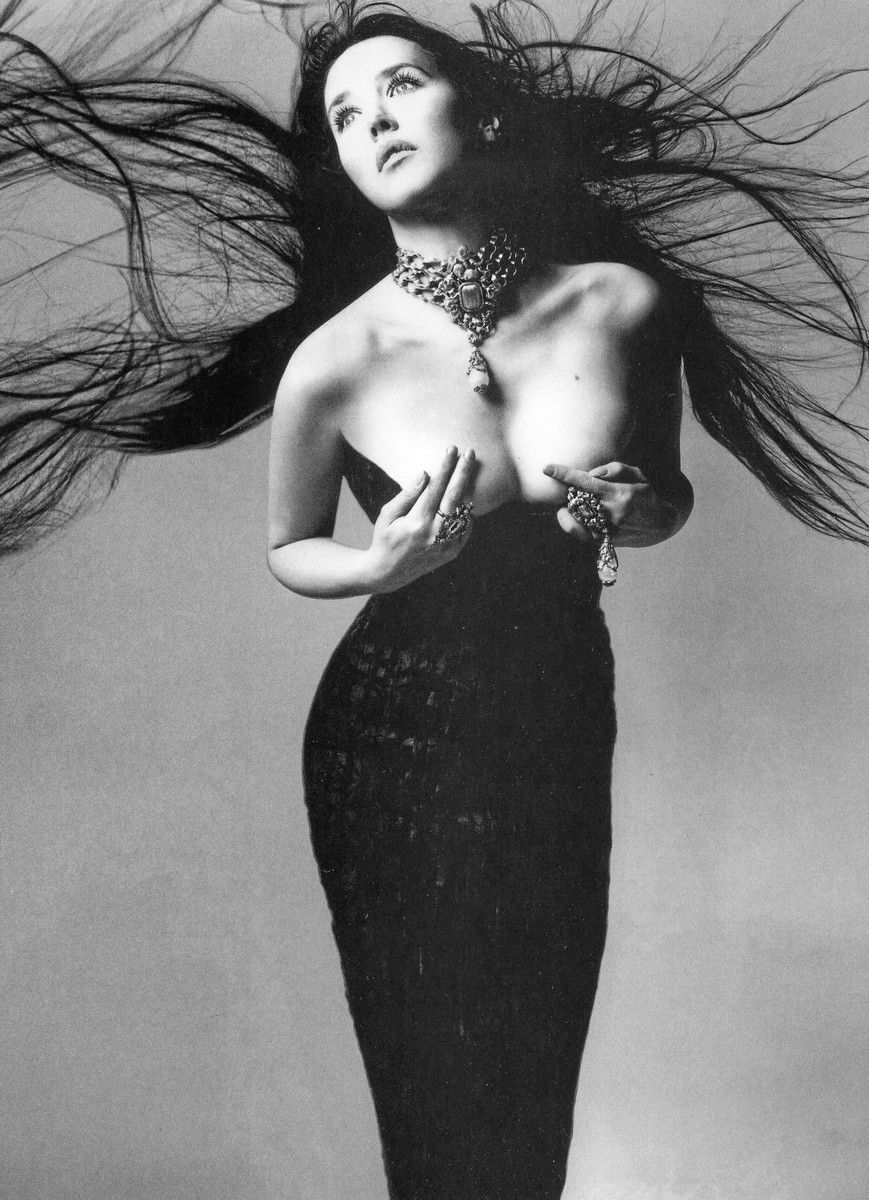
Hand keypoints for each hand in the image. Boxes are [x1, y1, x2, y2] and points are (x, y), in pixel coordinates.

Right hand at [368, 446, 475, 591]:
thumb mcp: (387, 515)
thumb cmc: (384, 538)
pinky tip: (460, 500)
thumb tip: (425, 473)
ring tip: (466, 472)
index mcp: (416, 522)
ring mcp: (446, 545)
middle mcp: (434, 534)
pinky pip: (465, 527)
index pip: (436, 488)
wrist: (389, 573)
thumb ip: (406, 494)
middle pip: (455, 496)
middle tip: (470, 453)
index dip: (445, 467)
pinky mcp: (452, 552)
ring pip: (464, 511)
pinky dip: (465, 512)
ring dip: (466, 490)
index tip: (451, 450)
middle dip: (463, 471)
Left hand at [543, 461, 680, 547]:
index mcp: (621, 494)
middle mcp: (613, 513)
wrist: (660, 525)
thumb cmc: (646, 495)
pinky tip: (572, 515)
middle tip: (572, 489)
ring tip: (576, 502)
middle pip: (578, 500)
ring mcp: (609, 530)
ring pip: (576, 518)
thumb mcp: (636, 475)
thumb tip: (590, 473)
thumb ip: (614, 469)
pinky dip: (573, 523)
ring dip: (570, 508)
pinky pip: (581, 533)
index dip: (565, 475)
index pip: (586, 482)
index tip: (548, 468)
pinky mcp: (606, 541)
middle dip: (570, 493)